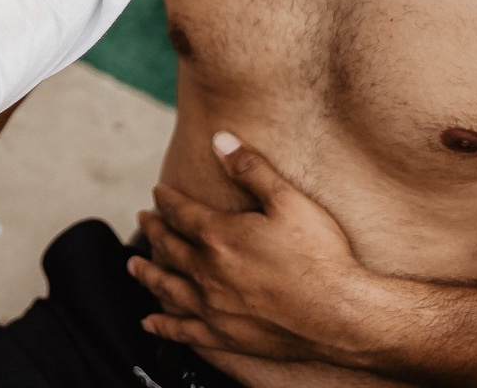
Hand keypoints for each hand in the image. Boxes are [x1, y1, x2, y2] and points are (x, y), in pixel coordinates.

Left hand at [125, 133, 383, 367]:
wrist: (343, 315)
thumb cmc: (321, 256)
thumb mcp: (289, 201)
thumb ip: (251, 169)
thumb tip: (220, 140)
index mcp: (219, 236)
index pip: (181, 213)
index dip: (167, 200)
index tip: (158, 194)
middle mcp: (208, 272)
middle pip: (169, 248)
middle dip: (153, 231)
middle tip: (143, 221)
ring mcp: (214, 307)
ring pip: (168, 288)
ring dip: (148, 274)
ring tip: (134, 265)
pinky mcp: (226, 336)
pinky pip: (184, 331)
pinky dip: (164, 326)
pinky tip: (152, 323)